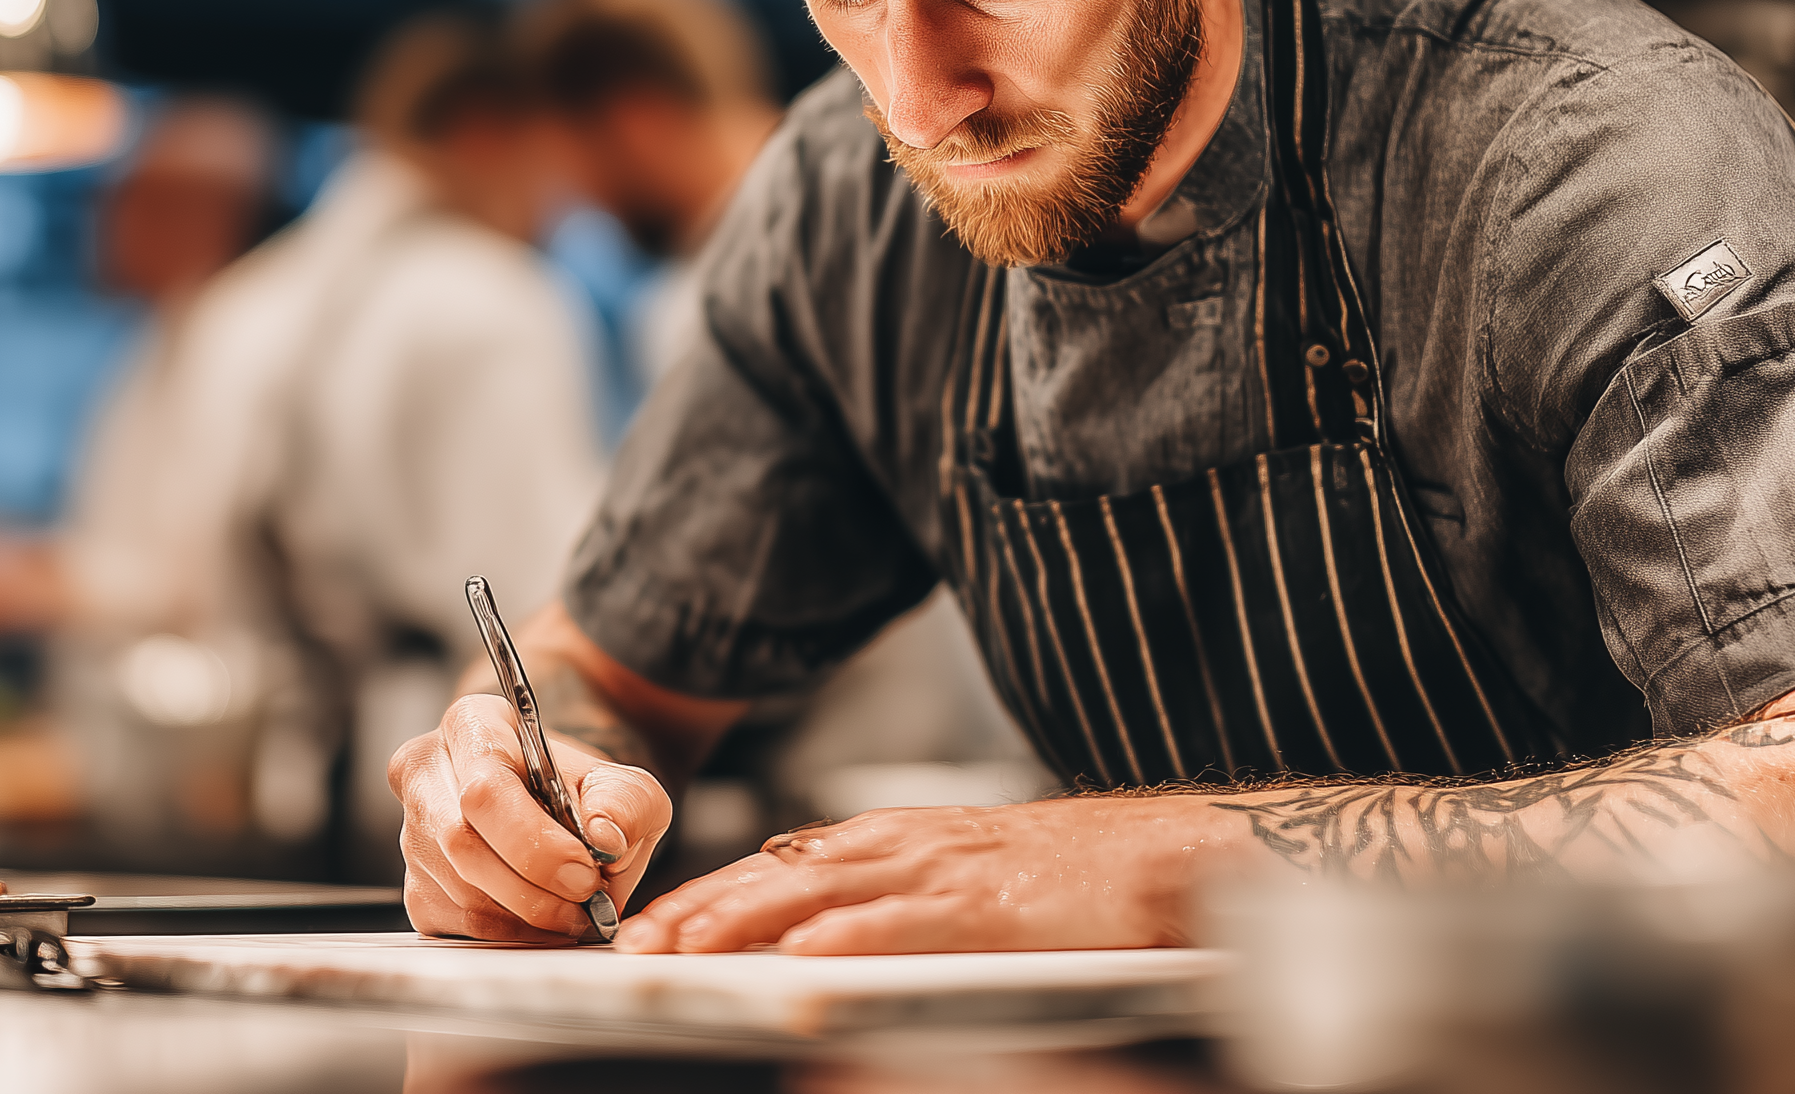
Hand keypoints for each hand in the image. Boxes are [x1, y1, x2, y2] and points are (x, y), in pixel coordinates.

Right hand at [389, 692, 669, 940]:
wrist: (558, 809)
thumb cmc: (580, 790)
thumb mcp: (622, 783)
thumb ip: (626, 804)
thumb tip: (606, 839)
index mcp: (470, 727)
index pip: (485, 791)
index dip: (534, 842)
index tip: (585, 872)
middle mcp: (425, 777)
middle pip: (463, 845)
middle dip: (535, 888)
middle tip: (587, 902)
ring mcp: (413, 835)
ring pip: (462, 893)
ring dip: (529, 917)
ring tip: (575, 910)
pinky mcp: (418, 888)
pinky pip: (460, 925)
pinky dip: (511, 934)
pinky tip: (543, 920)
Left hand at [617, 795, 1206, 954]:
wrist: (1157, 854)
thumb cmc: (1061, 878)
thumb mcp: (951, 870)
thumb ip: (881, 891)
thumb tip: (804, 929)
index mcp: (890, 838)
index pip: (774, 863)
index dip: (705, 895)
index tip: (644, 928)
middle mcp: (902, 843)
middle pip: (778, 872)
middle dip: (702, 909)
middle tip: (637, 946)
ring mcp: (941, 870)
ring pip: (822, 889)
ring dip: (747, 919)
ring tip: (690, 949)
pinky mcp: (987, 905)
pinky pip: (904, 920)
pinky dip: (850, 936)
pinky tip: (806, 957)